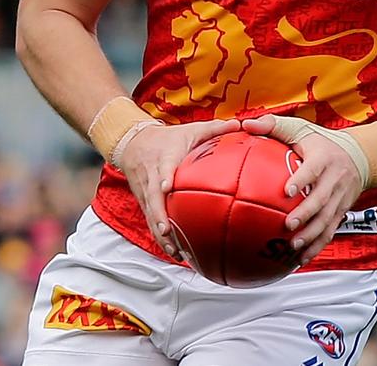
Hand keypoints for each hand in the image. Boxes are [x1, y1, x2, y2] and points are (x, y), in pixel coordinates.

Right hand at [119, 118, 240, 256]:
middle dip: (159, 215)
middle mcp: (153, 176)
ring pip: (150, 214)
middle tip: (168, 231)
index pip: (162, 168)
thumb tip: (241, 125)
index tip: (167, 188)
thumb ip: (216, 129)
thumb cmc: (169, 138)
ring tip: (174, 251)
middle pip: (152, 197)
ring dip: (160, 233)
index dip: (164, 178)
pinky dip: (160, 237)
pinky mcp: (144, 202)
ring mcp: (146, 191)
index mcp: (165, 157)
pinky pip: (150, 221)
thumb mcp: (192, 130)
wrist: (135, 142)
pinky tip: (174, 251)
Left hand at [242, 115, 362, 264]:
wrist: (359, 156)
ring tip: (293, 247)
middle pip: (322, 200)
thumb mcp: (300, 129)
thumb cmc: (320, 142)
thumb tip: (246, 124)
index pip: (314, 170)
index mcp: (324, 158)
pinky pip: (330, 231)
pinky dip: (317, 246)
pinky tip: (301, 259)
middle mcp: (335, 179)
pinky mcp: (341, 212)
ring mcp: (341, 198)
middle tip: (287, 225)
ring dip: (312, 235)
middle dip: (306, 214)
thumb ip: (274, 126)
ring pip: (328, 219)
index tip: (286, 191)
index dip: (302, 180)